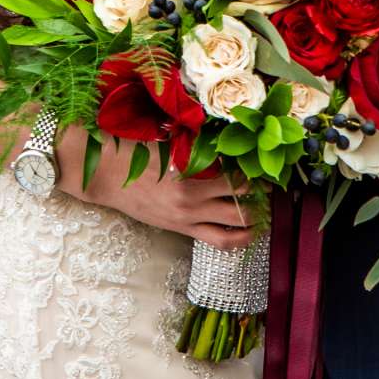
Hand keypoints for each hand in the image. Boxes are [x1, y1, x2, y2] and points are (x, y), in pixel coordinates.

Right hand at [55, 127, 255, 247]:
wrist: (106, 177)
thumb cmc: (136, 153)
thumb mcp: (169, 143)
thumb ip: (198, 144)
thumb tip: (228, 136)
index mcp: (190, 173)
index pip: (236, 174)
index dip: (255, 170)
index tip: (264, 161)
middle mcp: (194, 199)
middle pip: (242, 201)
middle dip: (262, 195)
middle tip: (272, 186)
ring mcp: (188, 218)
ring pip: (235, 227)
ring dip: (255, 220)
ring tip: (265, 212)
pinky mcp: (181, 229)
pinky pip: (218, 241)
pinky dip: (237, 238)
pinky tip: (247, 233)